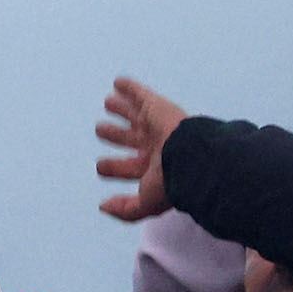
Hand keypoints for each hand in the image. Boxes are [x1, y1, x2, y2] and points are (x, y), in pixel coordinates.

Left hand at [93, 77, 189, 222]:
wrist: (191, 155)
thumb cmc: (172, 182)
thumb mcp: (148, 203)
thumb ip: (127, 209)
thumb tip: (103, 206)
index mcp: (154, 168)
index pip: (130, 167)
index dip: (114, 167)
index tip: (101, 166)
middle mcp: (155, 145)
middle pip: (131, 138)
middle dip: (116, 135)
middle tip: (101, 129)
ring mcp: (156, 125)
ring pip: (135, 115)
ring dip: (121, 108)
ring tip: (109, 102)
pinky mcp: (156, 107)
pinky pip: (140, 94)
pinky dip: (129, 87)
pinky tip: (118, 82)